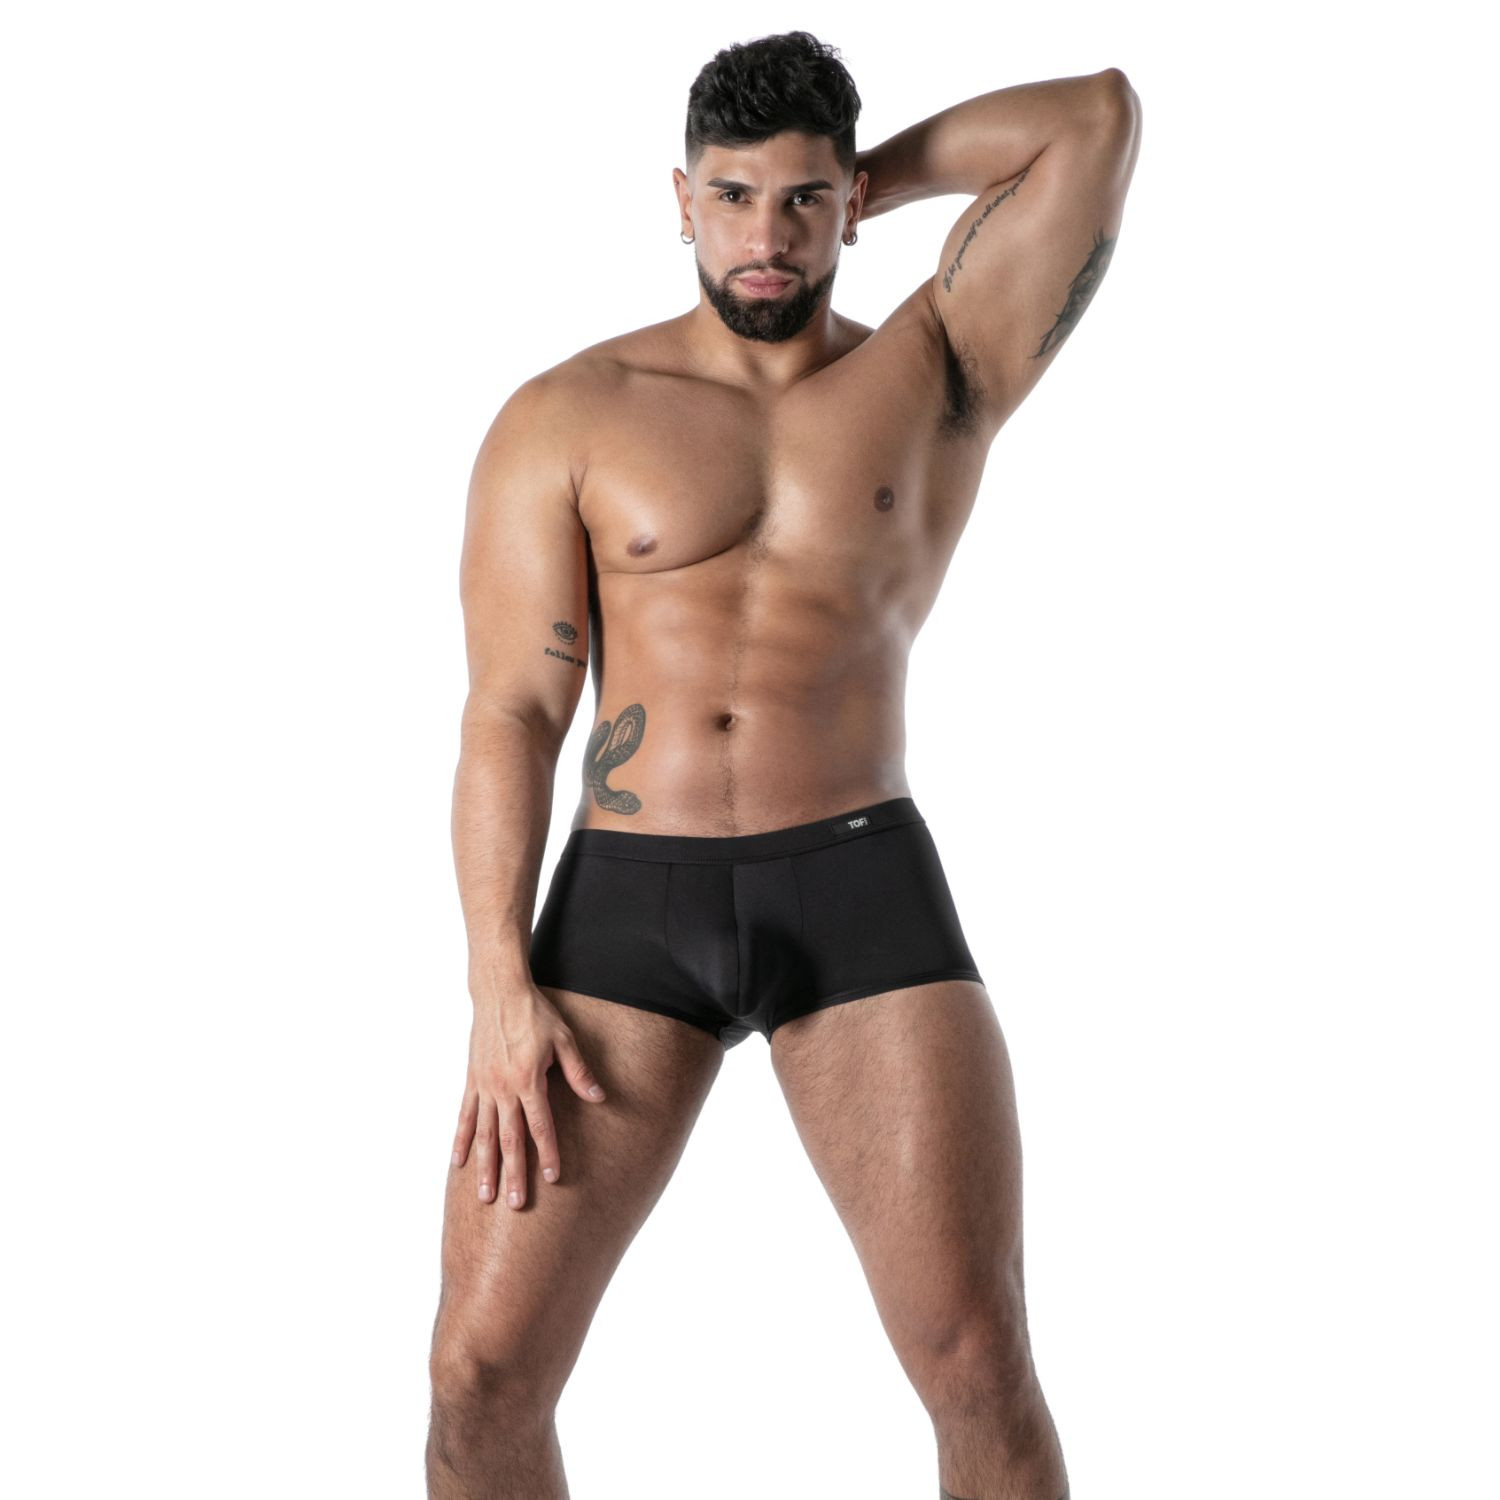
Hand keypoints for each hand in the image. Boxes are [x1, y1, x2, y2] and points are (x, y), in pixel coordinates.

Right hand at [451, 980, 606, 1207]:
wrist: (499, 992)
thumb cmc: (536, 1014)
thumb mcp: (564, 1039)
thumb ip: (579, 1071)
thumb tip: (599, 1097)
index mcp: (529, 1080)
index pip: (540, 1125)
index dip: (547, 1153)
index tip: (552, 1177)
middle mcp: (503, 1088)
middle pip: (509, 1138)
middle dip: (514, 1173)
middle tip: (515, 1205)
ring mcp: (484, 1086)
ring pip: (483, 1134)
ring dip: (485, 1166)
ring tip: (485, 1195)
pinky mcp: (472, 1080)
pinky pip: (465, 1115)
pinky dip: (461, 1140)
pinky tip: (458, 1163)